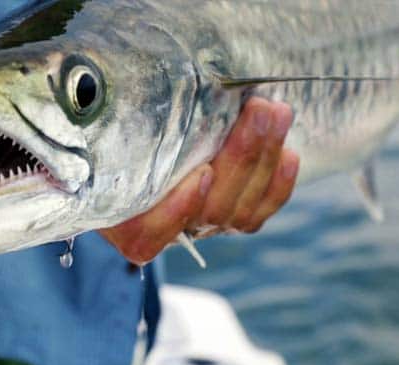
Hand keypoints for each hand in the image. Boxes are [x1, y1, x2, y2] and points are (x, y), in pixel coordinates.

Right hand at [100, 98, 298, 264]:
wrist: (139, 139)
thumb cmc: (120, 128)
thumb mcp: (110, 124)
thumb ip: (118, 125)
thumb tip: (118, 93)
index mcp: (122, 218)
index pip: (147, 237)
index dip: (177, 212)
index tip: (202, 173)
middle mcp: (163, 229)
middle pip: (209, 213)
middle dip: (241, 159)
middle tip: (261, 108)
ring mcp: (199, 225)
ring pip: (239, 212)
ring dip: (264, 159)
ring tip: (276, 111)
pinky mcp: (228, 217)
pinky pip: (258, 214)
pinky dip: (278, 187)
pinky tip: (288, 154)